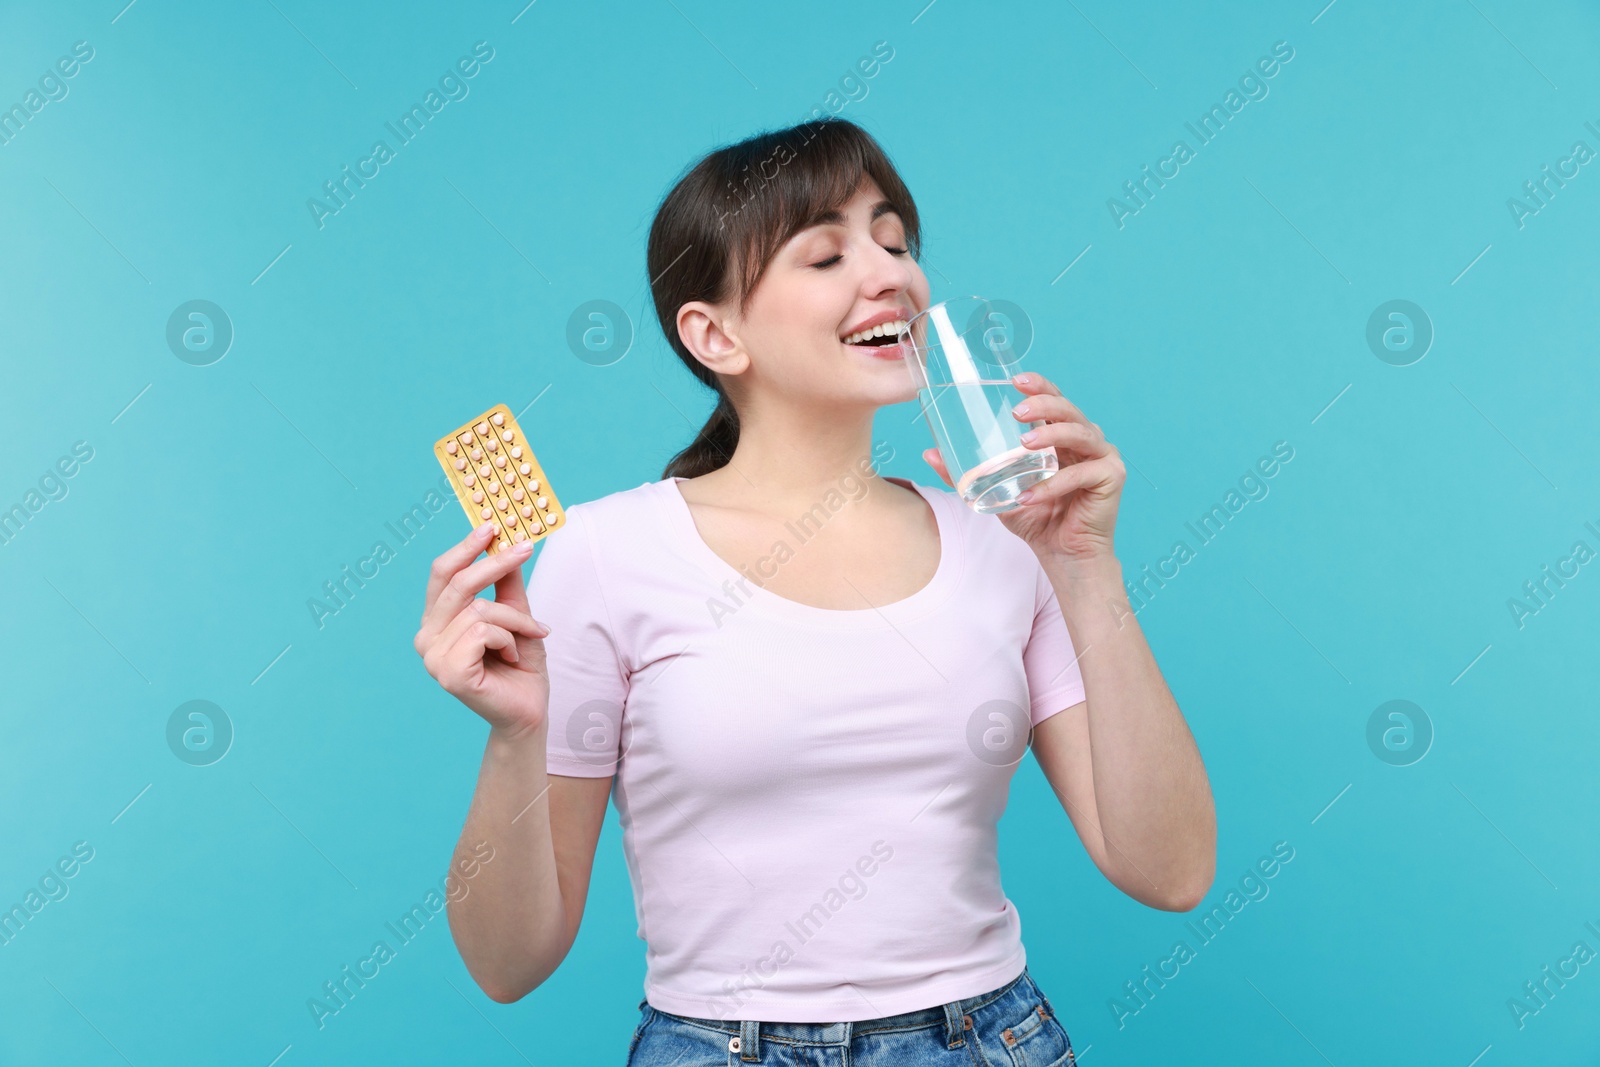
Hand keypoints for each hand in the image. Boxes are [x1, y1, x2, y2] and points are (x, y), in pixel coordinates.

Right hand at [415, 523, 551, 740]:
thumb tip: (505, 542)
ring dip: (515, 619)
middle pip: (458, 584)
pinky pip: (483, 631)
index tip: (491, 526)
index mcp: (435, 621)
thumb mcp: (515, 614)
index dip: (464, 547)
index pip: (440, 574)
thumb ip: (505, 583)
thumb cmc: (519, 664)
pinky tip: (511, 656)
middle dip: (495, 563)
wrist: (528, 710)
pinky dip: (508, 639)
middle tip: (526, 548)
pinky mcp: (449, 674)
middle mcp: (426, 637)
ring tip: (528, 636)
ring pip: (479, 608)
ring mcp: (433, 658)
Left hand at [922, 372, 1124, 562]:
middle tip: (1017, 411)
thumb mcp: (996, 491)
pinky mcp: (1112, 478)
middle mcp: (1086, 440)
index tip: (1016, 380)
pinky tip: (1030, 497)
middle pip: (1069, 410)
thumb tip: (930, 454)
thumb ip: (966, 474)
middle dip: (1044, 404)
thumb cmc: (1036, 519)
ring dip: (1052, 434)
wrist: (1064, 555)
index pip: (1054, 400)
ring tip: (1024, 443)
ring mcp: (1103, 456)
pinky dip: (1054, 485)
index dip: (1040, 386)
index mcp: (1063, 436)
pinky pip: (1082, 474)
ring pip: (1081, 433)